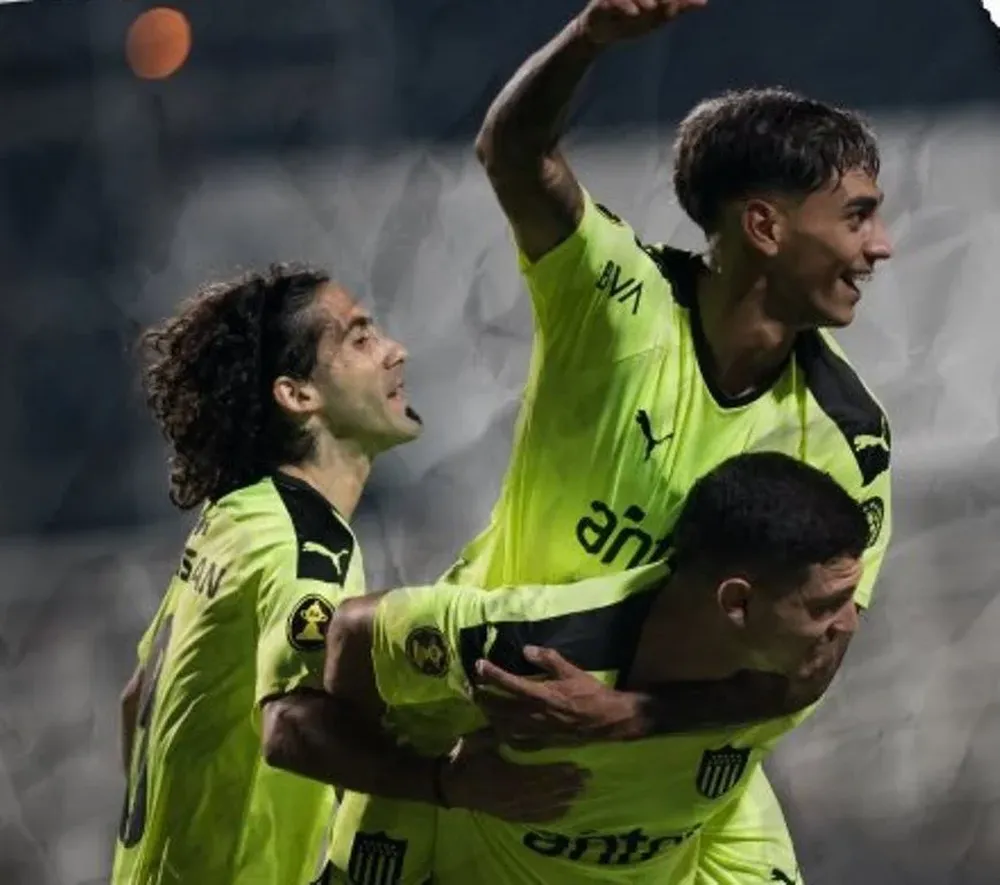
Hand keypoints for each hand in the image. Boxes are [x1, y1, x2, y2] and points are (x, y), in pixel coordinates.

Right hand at [439, 729, 588, 822]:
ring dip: (563, 799)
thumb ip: (497, 730)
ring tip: (581, 791)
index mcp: (506, 774)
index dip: (558, 772)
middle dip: (567, 785)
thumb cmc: (466, 759)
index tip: (576, 766)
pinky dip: (551, 815)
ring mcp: (511, 808)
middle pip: (545, 791)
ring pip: (543, 806)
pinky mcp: (509, 815)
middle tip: (586, 778)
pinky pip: (534, 817)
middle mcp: (512, 795)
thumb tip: (510, 712)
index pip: (538, 775)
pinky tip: (565, 810)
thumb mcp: (480, 741)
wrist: (450, 785)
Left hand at [472, 645, 639, 749]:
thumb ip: (548, 659)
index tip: (478, 665)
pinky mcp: (541, 741)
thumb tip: (526, 649)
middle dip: (483, 697)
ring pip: (504, 725)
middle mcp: (535, 714)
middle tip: (474, 688)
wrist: (607, 720)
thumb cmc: (590, 692)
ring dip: (490, 715)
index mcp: (542, 694)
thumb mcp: (571, 671)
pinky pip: (516, 740)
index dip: (492, 674)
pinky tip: (499, 727)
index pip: (510, 683)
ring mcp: (537, 730)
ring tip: (483, 705)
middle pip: (500, 707)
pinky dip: (503, 733)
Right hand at [577, 0, 707, 46]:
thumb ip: (679, 8)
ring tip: (652, 7)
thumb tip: (703, 2)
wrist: (602, 33)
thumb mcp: (658, 18)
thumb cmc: (631, 21)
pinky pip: (615, 1)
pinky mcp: (604, 1)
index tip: (690, 3)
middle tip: (673, 4)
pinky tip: (634, 13)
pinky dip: (625, 6)